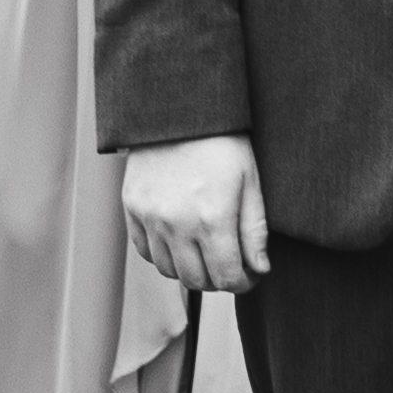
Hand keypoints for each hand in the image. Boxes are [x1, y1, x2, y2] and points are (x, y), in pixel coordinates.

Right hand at [118, 134, 273, 300]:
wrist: (179, 109)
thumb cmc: (222, 141)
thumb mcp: (251, 181)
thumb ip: (255, 230)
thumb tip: (259, 269)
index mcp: (213, 219)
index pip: (227, 278)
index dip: (243, 283)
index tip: (249, 274)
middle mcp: (177, 224)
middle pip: (197, 281)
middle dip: (218, 280)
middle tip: (229, 264)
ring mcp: (150, 217)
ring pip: (169, 270)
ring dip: (190, 270)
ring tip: (205, 252)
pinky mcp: (132, 207)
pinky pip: (144, 250)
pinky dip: (162, 255)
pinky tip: (179, 242)